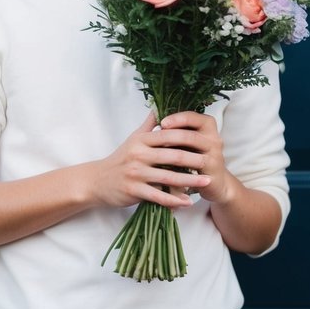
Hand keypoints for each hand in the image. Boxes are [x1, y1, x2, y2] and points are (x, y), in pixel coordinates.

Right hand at [90, 111, 212, 208]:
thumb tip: (159, 107)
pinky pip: (158, 196)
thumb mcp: (132, 139)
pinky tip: (188, 202)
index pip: (169, 136)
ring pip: (168, 177)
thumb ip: (148, 125)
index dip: (189, 139)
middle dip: (194, 159)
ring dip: (190, 180)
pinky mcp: (133, 190)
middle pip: (173, 156)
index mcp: (141, 140)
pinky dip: (174, 200)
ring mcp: (135, 173)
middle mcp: (138, 155)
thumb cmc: (120, 159)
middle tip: (212, 162)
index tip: (206, 142)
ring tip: (207, 181)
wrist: (97, 180)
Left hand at [157, 111, 240, 205]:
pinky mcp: (212, 174)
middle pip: (192, 134)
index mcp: (207, 128)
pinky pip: (196, 170)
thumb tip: (153, 115)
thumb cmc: (195, 159)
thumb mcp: (187, 142)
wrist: (213, 183)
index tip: (162, 122)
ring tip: (159, 153)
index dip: (177, 118)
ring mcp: (215, 157)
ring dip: (175, 152)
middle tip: (157, 139)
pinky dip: (181, 170)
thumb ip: (176, 130)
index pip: (193, 117)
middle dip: (173, 136)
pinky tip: (167, 170)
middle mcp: (214, 140)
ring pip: (195, 155)